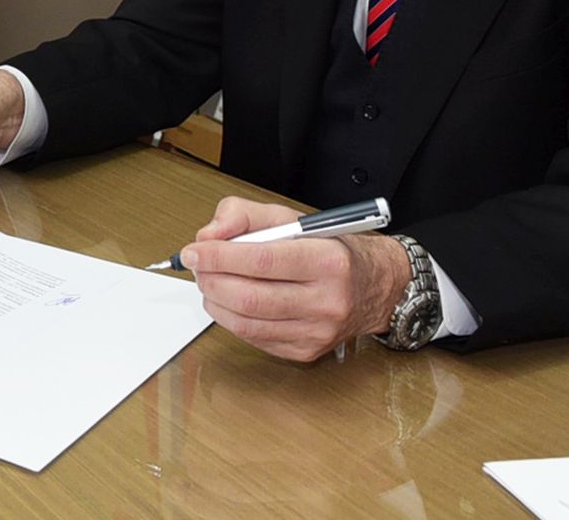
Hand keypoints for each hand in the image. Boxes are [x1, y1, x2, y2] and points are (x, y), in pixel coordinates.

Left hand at [180, 196, 411, 361]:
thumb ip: (243, 216)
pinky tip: (229, 301)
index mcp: (327, 261)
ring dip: (215, 300)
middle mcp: (326, 300)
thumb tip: (208, 235)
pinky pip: (255, 338)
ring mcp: (317, 331)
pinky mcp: (306, 351)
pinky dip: (231, 319)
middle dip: (211, 280)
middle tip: (197, 266)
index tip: (194, 251)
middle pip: (250, 297)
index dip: (219, 256)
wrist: (374, 287)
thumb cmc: (331, 249)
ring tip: (209, 281)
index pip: (261, 260)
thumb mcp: (291, 217)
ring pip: (247, 322)